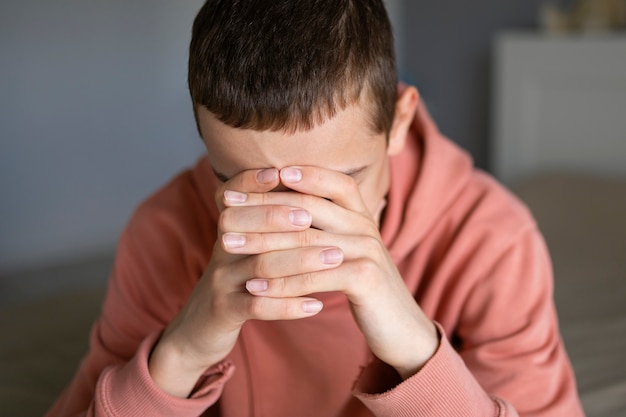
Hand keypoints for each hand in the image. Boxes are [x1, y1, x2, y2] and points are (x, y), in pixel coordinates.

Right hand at [148, 168, 337, 396]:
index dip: (253, 181)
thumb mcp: (245, 248)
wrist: (199, 330)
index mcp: (229, 230)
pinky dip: (288, 305)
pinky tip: (316, 305)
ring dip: (300, 260)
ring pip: (259, 265)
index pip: (232, 194)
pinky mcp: (225, 312)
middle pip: (242, 222)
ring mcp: (221, 281)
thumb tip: (307, 190)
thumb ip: (267, 222)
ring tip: (335, 258)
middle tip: (316, 216)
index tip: (283, 172)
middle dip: (279, 215)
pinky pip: (257, 306)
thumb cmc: (237, 281)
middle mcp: (221, 250)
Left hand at [223, 166, 438, 379]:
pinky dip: (281, 282)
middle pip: (309, 206)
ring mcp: (368, 250)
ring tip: (228, 245)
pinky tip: (255, 286)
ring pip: (306, 240)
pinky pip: (314, 276)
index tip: (255, 176)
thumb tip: (288, 205)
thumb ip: (328, 226)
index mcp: (362, 215)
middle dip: (263, 206)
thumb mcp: (348, 250)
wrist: (401, 326)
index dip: (295, 175)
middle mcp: (366, 225)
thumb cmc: (364, 285)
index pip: (330, 181)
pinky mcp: (365, 278)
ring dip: (262, 243)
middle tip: (225, 209)